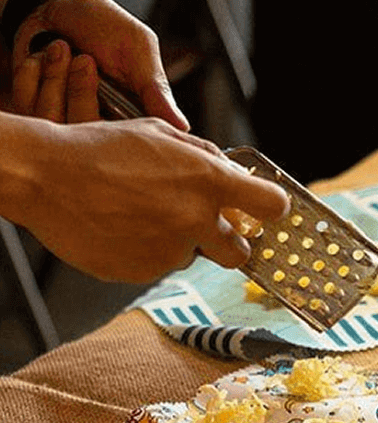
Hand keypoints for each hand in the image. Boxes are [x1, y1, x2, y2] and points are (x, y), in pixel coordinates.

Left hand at [11, 0, 186, 128]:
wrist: (57, 4)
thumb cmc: (102, 24)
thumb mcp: (138, 51)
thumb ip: (156, 90)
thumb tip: (182, 128)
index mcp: (133, 117)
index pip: (135, 146)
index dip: (127, 135)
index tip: (117, 102)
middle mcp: (102, 125)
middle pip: (92, 139)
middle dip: (82, 91)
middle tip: (86, 60)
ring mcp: (69, 121)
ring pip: (58, 122)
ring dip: (56, 78)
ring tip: (62, 50)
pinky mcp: (38, 112)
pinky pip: (29, 106)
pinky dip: (33, 73)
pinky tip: (44, 58)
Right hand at [14, 117, 288, 281]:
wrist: (46, 178)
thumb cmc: (101, 150)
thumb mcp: (159, 134)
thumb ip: (204, 156)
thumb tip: (233, 171)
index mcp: (208, 182)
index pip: (272, 205)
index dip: (272, 208)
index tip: (266, 211)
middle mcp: (197, 221)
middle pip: (240, 253)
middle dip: (228, 243)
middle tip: (205, 227)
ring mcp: (171, 251)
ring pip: (191, 256)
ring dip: (177, 242)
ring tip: (138, 214)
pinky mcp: (145, 273)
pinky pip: (158, 266)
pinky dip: (147, 252)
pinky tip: (122, 228)